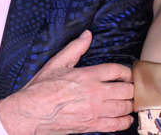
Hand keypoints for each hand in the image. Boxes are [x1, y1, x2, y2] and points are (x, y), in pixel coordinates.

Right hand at [0, 30, 134, 134]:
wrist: (29, 113)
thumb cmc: (40, 89)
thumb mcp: (56, 63)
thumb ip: (75, 48)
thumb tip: (87, 35)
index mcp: (87, 75)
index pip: (117, 71)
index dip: (127, 72)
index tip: (128, 74)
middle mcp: (94, 93)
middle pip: (126, 90)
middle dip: (131, 88)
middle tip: (130, 88)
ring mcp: (94, 111)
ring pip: (123, 107)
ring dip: (129, 104)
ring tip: (129, 101)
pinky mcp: (91, 126)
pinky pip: (115, 125)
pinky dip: (124, 122)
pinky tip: (125, 118)